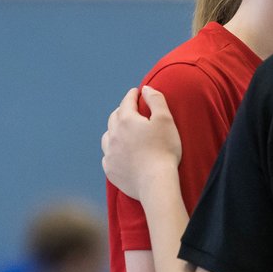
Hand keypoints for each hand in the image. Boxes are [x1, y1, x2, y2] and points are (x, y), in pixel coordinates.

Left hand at [101, 86, 181, 200]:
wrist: (156, 182)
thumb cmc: (164, 149)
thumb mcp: (165, 120)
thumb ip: (156, 100)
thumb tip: (146, 88)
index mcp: (126, 120)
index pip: (127, 101)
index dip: (132, 95)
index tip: (136, 92)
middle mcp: (113, 135)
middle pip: (114, 117)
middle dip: (122, 110)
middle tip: (130, 109)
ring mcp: (110, 153)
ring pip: (107, 136)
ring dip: (114, 130)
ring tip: (121, 131)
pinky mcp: (110, 169)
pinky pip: (108, 156)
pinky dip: (113, 150)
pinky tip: (119, 152)